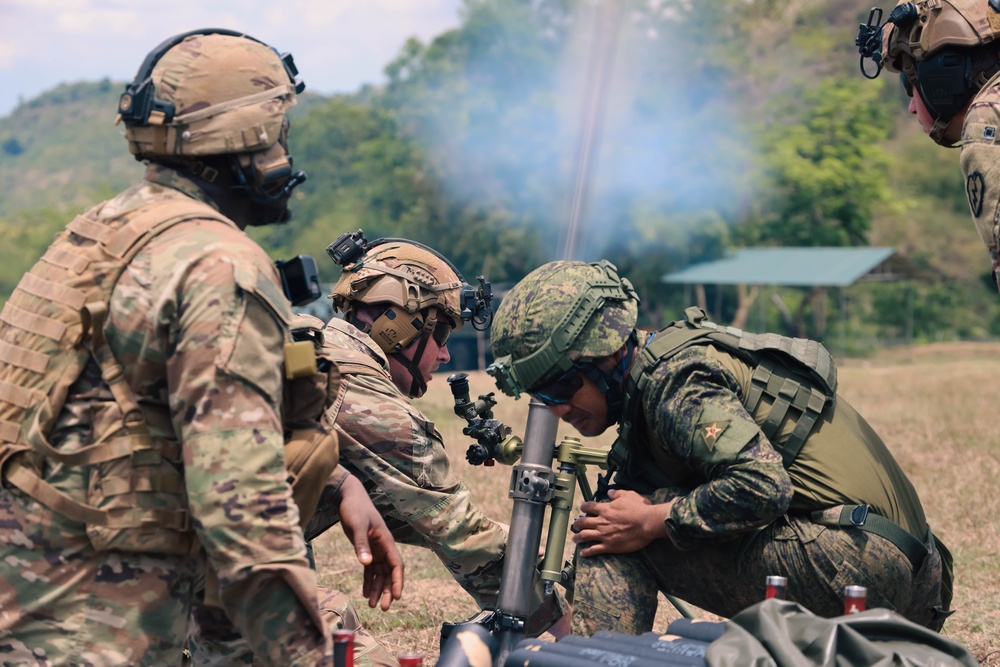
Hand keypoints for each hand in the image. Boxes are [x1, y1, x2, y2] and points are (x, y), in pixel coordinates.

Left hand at [334, 474, 404, 610]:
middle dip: (388, 590)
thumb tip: (366, 564)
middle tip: (384, 608)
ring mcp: (375, 549)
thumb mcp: (357, 526)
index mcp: (386, 541)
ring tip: (372, 605)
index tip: (397, 597)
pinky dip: (368, 581)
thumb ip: (361, 544)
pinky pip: (369, 569)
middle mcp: (383, 547)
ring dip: (377, 589)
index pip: (397, 565)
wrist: (348, 497)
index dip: (398, 581)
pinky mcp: (365, 549)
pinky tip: (365, 593)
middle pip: (390, 573)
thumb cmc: (355, 509)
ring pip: (380, 574)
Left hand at [571, 489, 671, 556]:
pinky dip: (587, 552)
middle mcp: (601, 522)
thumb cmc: (639, 509)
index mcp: (605, 509)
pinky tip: (583, 553)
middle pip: (583, 522)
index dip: (584, 507)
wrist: (647, 523)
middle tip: (575, 525)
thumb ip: (617, 494)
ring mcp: (604, 535)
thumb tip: (610, 492)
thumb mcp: (628, 495)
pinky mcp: (609, 546)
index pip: (589, 507)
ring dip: (578, 537)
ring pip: (585, 536)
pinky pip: (594, 549)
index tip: (582, 508)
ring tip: (575, 539)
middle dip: (577, 524)